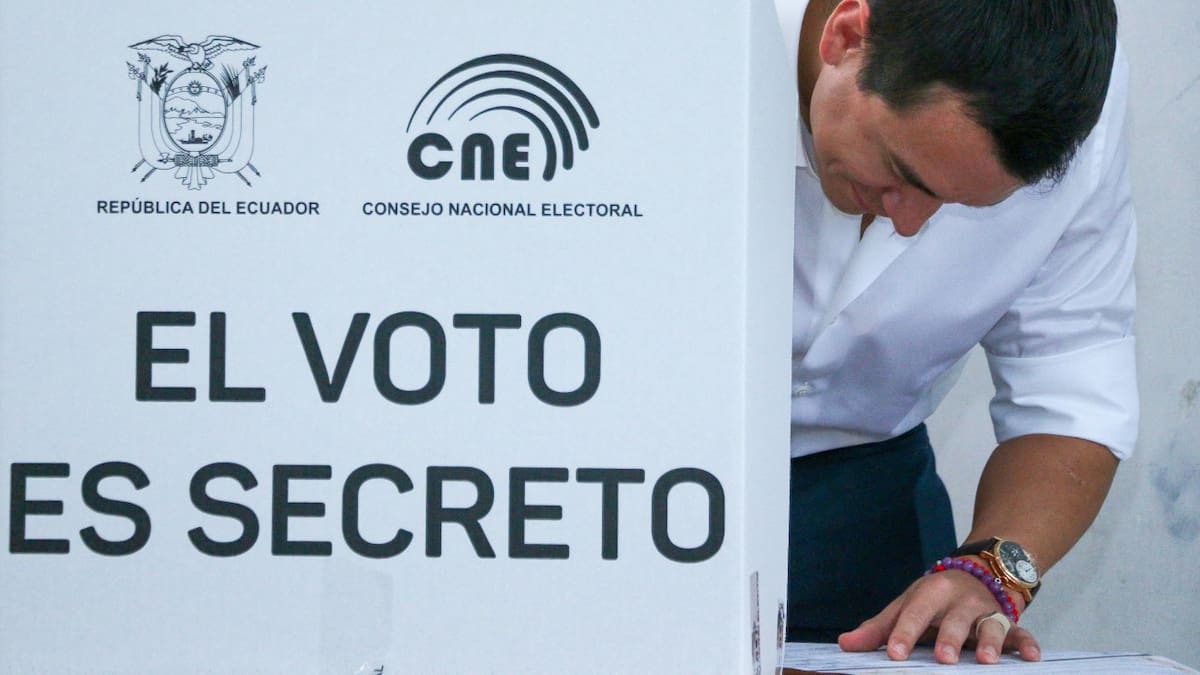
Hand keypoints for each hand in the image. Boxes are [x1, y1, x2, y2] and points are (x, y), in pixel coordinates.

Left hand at [836, 566, 1040, 664]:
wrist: (979, 571)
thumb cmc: (934, 599)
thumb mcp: (906, 606)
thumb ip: (878, 628)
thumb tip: (844, 645)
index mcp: (930, 593)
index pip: (914, 614)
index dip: (903, 633)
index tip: (893, 654)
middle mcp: (959, 600)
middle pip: (954, 619)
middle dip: (950, 638)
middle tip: (944, 659)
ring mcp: (986, 610)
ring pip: (990, 624)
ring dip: (991, 641)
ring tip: (987, 660)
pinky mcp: (1009, 621)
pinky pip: (1021, 632)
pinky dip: (1027, 643)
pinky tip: (1032, 657)